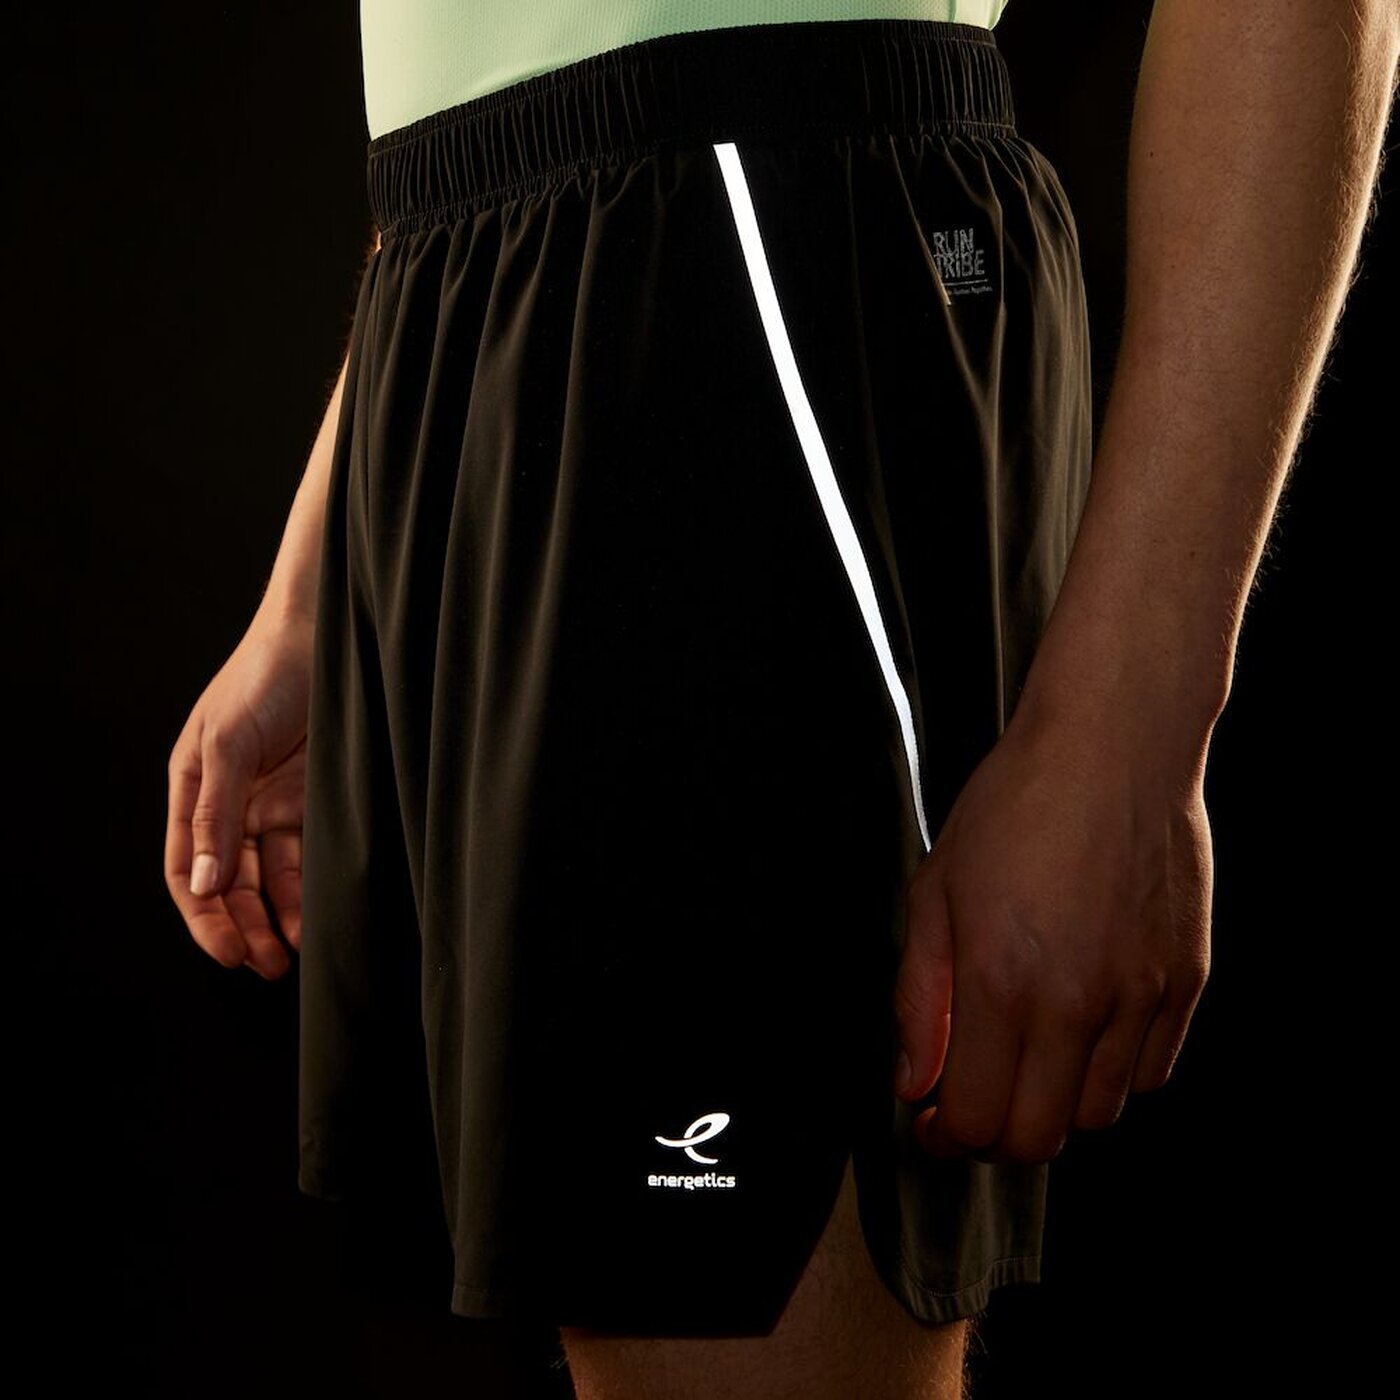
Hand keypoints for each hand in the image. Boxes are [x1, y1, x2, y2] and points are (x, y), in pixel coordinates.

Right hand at [164, 607, 315, 978]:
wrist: (326, 635)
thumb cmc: (264, 676)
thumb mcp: (229, 742)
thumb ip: (215, 814)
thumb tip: (204, 883)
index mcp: (192, 789)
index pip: (185, 869)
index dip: (203, 914)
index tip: (228, 952)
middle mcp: (229, 803)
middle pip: (227, 883)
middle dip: (241, 927)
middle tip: (265, 967)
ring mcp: (271, 802)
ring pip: (267, 877)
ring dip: (276, 917)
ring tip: (292, 954)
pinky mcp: (311, 798)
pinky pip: (304, 855)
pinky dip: (307, 888)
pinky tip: (315, 917)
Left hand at [892, 691, 1212, 1161]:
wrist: (1113, 745)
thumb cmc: (1015, 806)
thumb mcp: (935, 891)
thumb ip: (920, 997)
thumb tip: (915, 1080)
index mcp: (1002, 981)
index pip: (978, 1121)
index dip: (948, 1135)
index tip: (934, 1118)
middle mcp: (1078, 1003)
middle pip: (1039, 1139)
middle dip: (995, 1133)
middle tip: (974, 1096)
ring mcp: (1142, 997)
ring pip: (1099, 1116)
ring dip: (1055, 1103)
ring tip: (1030, 1051)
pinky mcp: (1187, 982)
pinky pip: (1149, 1073)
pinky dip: (1112, 1072)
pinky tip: (1085, 1026)